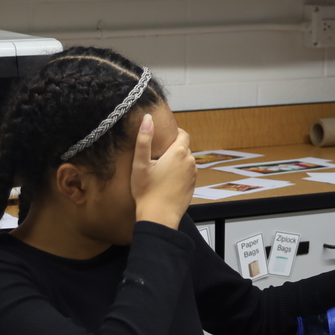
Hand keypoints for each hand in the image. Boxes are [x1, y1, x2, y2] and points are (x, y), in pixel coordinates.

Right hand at [131, 114, 195, 228]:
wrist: (159, 216)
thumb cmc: (147, 190)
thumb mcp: (140, 164)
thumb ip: (144, 139)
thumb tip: (148, 118)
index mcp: (179, 153)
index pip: (182, 133)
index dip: (173, 133)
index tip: (162, 137)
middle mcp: (190, 161)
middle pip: (184, 147)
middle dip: (173, 148)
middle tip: (157, 154)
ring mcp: (193, 174)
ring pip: (186, 161)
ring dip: (176, 161)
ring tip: (161, 168)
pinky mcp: (193, 185)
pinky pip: (187, 173)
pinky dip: (179, 173)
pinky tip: (166, 180)